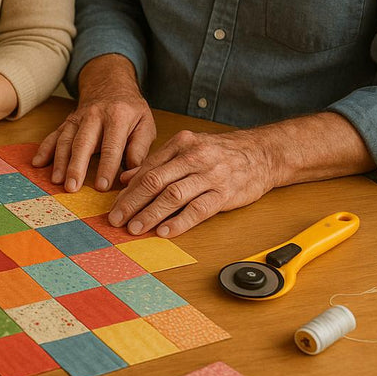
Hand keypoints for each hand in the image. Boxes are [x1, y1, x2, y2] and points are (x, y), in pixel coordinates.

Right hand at [34, 54, 154, 191]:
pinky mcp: (67, 122)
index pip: (111, 146)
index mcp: (118, 116)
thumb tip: (130, 174)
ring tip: (56, 181)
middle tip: (72, 187)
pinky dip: (44, 149)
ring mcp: (77, 118)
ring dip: (59, 161)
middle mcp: (94, 116)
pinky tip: (37, 163)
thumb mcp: (146, 124)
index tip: (102, 186)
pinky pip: (54, 135)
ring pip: (65, 140)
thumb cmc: (131, 110)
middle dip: (76, 166)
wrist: (110, 84)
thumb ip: (140, 149)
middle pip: (83, 143)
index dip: (106, 167)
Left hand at [108, 128, 277, 236]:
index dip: (128, 190)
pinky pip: (198, 209)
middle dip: (132, 203)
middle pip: (155, 182)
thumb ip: (156, 163)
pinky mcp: (225, 193)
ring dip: (151, 214)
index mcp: (181, 143)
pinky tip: (165, 231)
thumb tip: (126, 179)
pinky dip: (180, 222)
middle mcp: (195, 157)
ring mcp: (211, 175)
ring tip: (136, 228)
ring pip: (173, 196)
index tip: (114, 207)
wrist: (262, 154)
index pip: (147, 169)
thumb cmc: (220, 153)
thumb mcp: (187, 148)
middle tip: (117, 220)